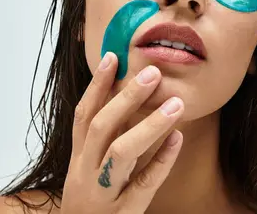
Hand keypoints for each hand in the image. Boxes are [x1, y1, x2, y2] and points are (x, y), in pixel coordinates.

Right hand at [61, 52, 184, 213]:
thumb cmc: (90, 205)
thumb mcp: (88, 173)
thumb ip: (104, 143)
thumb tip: (126, 105)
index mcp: (78, 160)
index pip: (83, 115)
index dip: (96, 86)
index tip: (113, 57)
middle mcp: (85, 173)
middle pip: (100, 128)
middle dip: (124, 98)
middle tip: (151, 73)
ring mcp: (104, 193)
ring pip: (121, 153)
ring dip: (148, 125)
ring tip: (175, 104)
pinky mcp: (123, 212)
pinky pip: (144, 184)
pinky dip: (161, 160)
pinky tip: (177, 140)